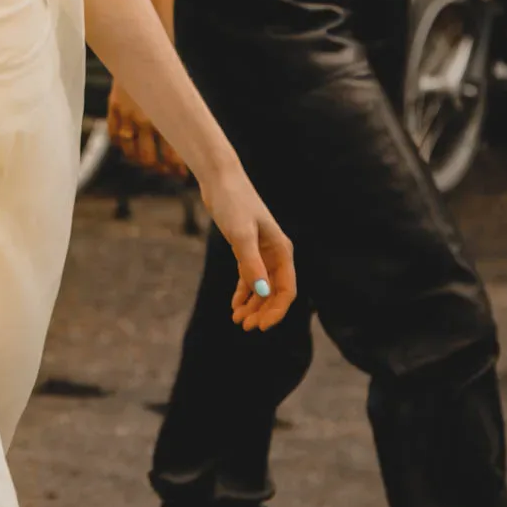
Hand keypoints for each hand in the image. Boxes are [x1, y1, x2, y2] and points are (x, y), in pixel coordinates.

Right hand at [108, 82, 187, 176]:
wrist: (143, 49)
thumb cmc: (166, 74)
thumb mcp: (177, 95)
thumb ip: (179, 117)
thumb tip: (192, 141)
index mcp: (165, 117)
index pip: (172, 153)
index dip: (176, 168)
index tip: (180, 174)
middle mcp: (144, 119)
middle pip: (148, 158)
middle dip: (157, 167)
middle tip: (163, 169)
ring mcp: (126, 114)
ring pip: (129, 151)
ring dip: (139, 160)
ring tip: (147, 161)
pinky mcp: (113, 107)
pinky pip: (114, 136)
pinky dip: (121, 144)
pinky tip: (129, 145)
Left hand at [197, 163, 296, 331]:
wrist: (220, 179)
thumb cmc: (233, 202)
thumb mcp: (241, 235)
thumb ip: (251, 264)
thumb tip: (262, 293)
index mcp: (282, 250)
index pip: (287, 289)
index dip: (277, 310)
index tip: (261, 327)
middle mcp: (275, 252)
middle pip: (275, 291)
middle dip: (263, 311)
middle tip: (245, 327)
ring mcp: (261, 251)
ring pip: (262, 286)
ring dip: (253, 305)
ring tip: (238, 320)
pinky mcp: (246, 247)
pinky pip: (250, 276)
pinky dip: (244, 292)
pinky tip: (235, 304)